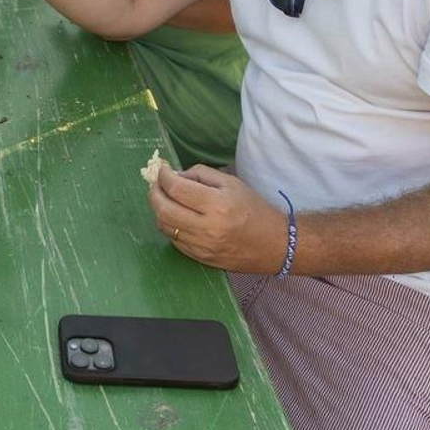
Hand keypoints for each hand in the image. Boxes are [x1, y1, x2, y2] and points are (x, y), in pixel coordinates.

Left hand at [148, 164, 289, 273]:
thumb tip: (174, 175)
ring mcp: (202, 246)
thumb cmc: (253, 208)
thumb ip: (200, 174)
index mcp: (217, 205)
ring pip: (164, 226)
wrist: (274, 244)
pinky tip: (176, 217)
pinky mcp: (201, 258)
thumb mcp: (231, 183)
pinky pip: (174, 241)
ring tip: (165, 199)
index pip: (176, 189)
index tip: (163, 171)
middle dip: (154, 193)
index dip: (164, 177)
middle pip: (164, 209)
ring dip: (159, 210)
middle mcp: (207, 228)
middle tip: (157, 185)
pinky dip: (169, 226)